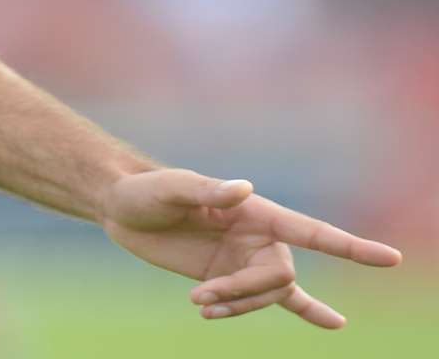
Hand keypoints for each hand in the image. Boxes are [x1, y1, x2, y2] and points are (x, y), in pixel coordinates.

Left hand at [100, 168, 402, 327]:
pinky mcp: (229, 278)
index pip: (312, 232)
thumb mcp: (169, 188)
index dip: (350, 246)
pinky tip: (335, 324)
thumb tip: (243, 189)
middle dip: (246, 293)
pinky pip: (274, 300)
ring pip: (268, 296)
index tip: (390, 259)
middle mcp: (259, 237)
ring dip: (236, 306)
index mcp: (256, 212)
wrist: (123, 209)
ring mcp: (246, 259)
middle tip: (200, 296)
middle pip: (280, 277)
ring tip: (199, 303)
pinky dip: (305, 311)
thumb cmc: (147, 191)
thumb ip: (205, 190)